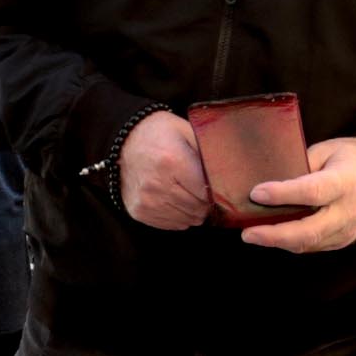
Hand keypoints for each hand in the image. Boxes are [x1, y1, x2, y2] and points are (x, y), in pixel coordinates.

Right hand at [118, 109, 209, 230]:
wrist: (123, 142)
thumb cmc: (158, 134)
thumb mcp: (186, 131)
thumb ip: (208, 150)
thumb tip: (232, 171)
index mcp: (173, 162)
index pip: (206, 192)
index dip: (216, 193)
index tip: (216, 188)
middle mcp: (158, 185)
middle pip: (197, 208)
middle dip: (205, 203)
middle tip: (204, 193)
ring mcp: (147, 201)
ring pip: (186, 219)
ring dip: (193, 212)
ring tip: (191, 197)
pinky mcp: (138, 211)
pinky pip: (170, 225)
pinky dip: (179, 217)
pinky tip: (177, 203)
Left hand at [239, 137, 355, 253]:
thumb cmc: (353, 159)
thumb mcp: (328, 150)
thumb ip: (301, 165)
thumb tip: (270, 181)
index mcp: (345, 182)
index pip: (312, 192)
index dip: (283, 195)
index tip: (257, 193)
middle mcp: (348, 211)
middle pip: (310, 230)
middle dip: (275, 235)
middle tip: (248, 233)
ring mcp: (347, 230)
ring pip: (309, 243)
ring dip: (278, 242)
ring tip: (253, 235)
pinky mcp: (342, 241)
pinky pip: (312, 245)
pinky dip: (290, 242)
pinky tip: (272, 235)